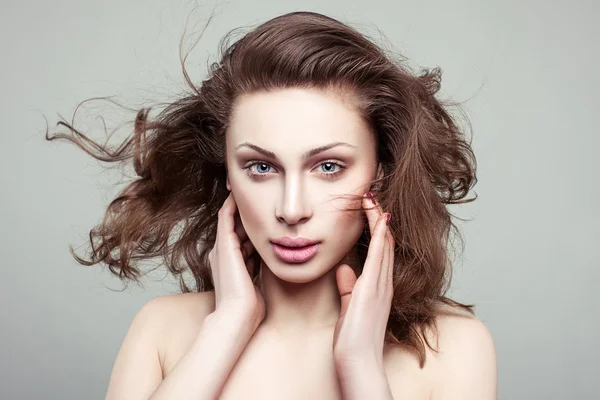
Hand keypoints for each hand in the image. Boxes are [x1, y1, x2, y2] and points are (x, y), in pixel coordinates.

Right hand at [208, 191, 265, 331]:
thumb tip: (273, 263)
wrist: (238, 316)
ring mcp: (221, 248)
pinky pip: (226, 216)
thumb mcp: (257, 282)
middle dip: (246, 214)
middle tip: (258, 197)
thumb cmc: (251, 307)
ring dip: (238, 205)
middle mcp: (222, 254)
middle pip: (235, 226)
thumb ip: (259, 270)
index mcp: (230, 263)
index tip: (264, 217)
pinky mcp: (223, 244)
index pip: (241, 238)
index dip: (250, 227)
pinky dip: (232, 204)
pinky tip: (239, 193)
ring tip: (247, 190)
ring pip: (229, 219)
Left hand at [332, 191, 393, 369]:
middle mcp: (383, 283)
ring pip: (384, 243)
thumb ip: (348, 288)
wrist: (358, 361)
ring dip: (378, 218)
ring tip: (372, 197)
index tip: (368, 208)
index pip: (380, 250)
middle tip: (371, 194)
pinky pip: (379, 256)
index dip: (376, 227)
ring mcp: (380, 285)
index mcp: (378, 287)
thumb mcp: (348, 308)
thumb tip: (344, 269)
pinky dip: (380, 235)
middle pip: (384, 241)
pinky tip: (380, 217)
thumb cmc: (353, 340)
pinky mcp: (373, 289)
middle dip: (378, 216)